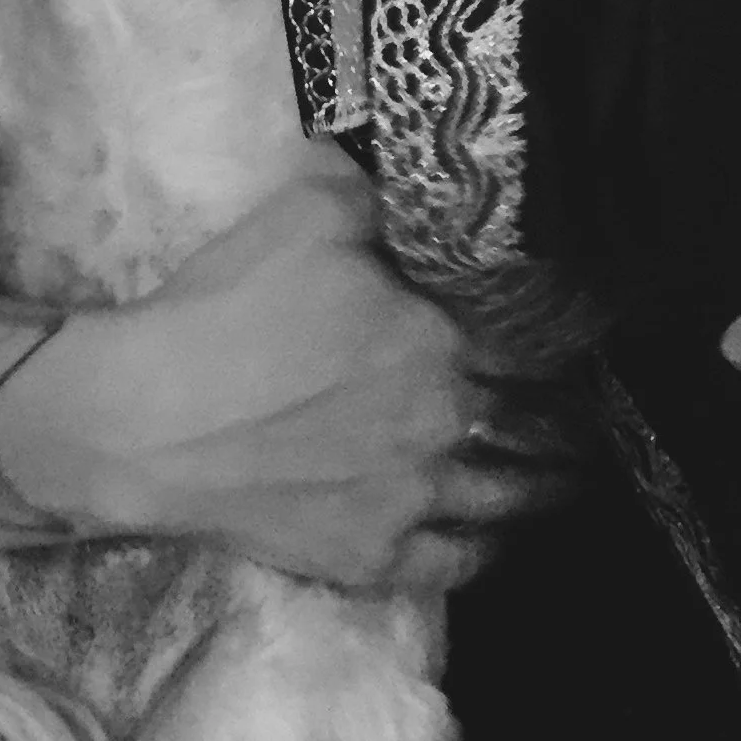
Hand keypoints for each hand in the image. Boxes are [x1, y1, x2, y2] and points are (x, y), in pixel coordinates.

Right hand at [62, 153, 578, 596]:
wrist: (153, 416)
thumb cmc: (230, 306)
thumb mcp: (304, 212)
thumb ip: (373, 194)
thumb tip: (409, 178)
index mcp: (437, 341)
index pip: (529, 346)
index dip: (560, 343)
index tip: (578, 340)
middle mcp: (442, 425)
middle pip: (533, 426)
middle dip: (568, 419)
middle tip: (588, 412)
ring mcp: (410, 500)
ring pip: (507, 498)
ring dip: (548, 485)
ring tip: (568, 475)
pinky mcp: (370, 556)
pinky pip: (454, 563)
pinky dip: (489, 550)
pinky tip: (500, 538)